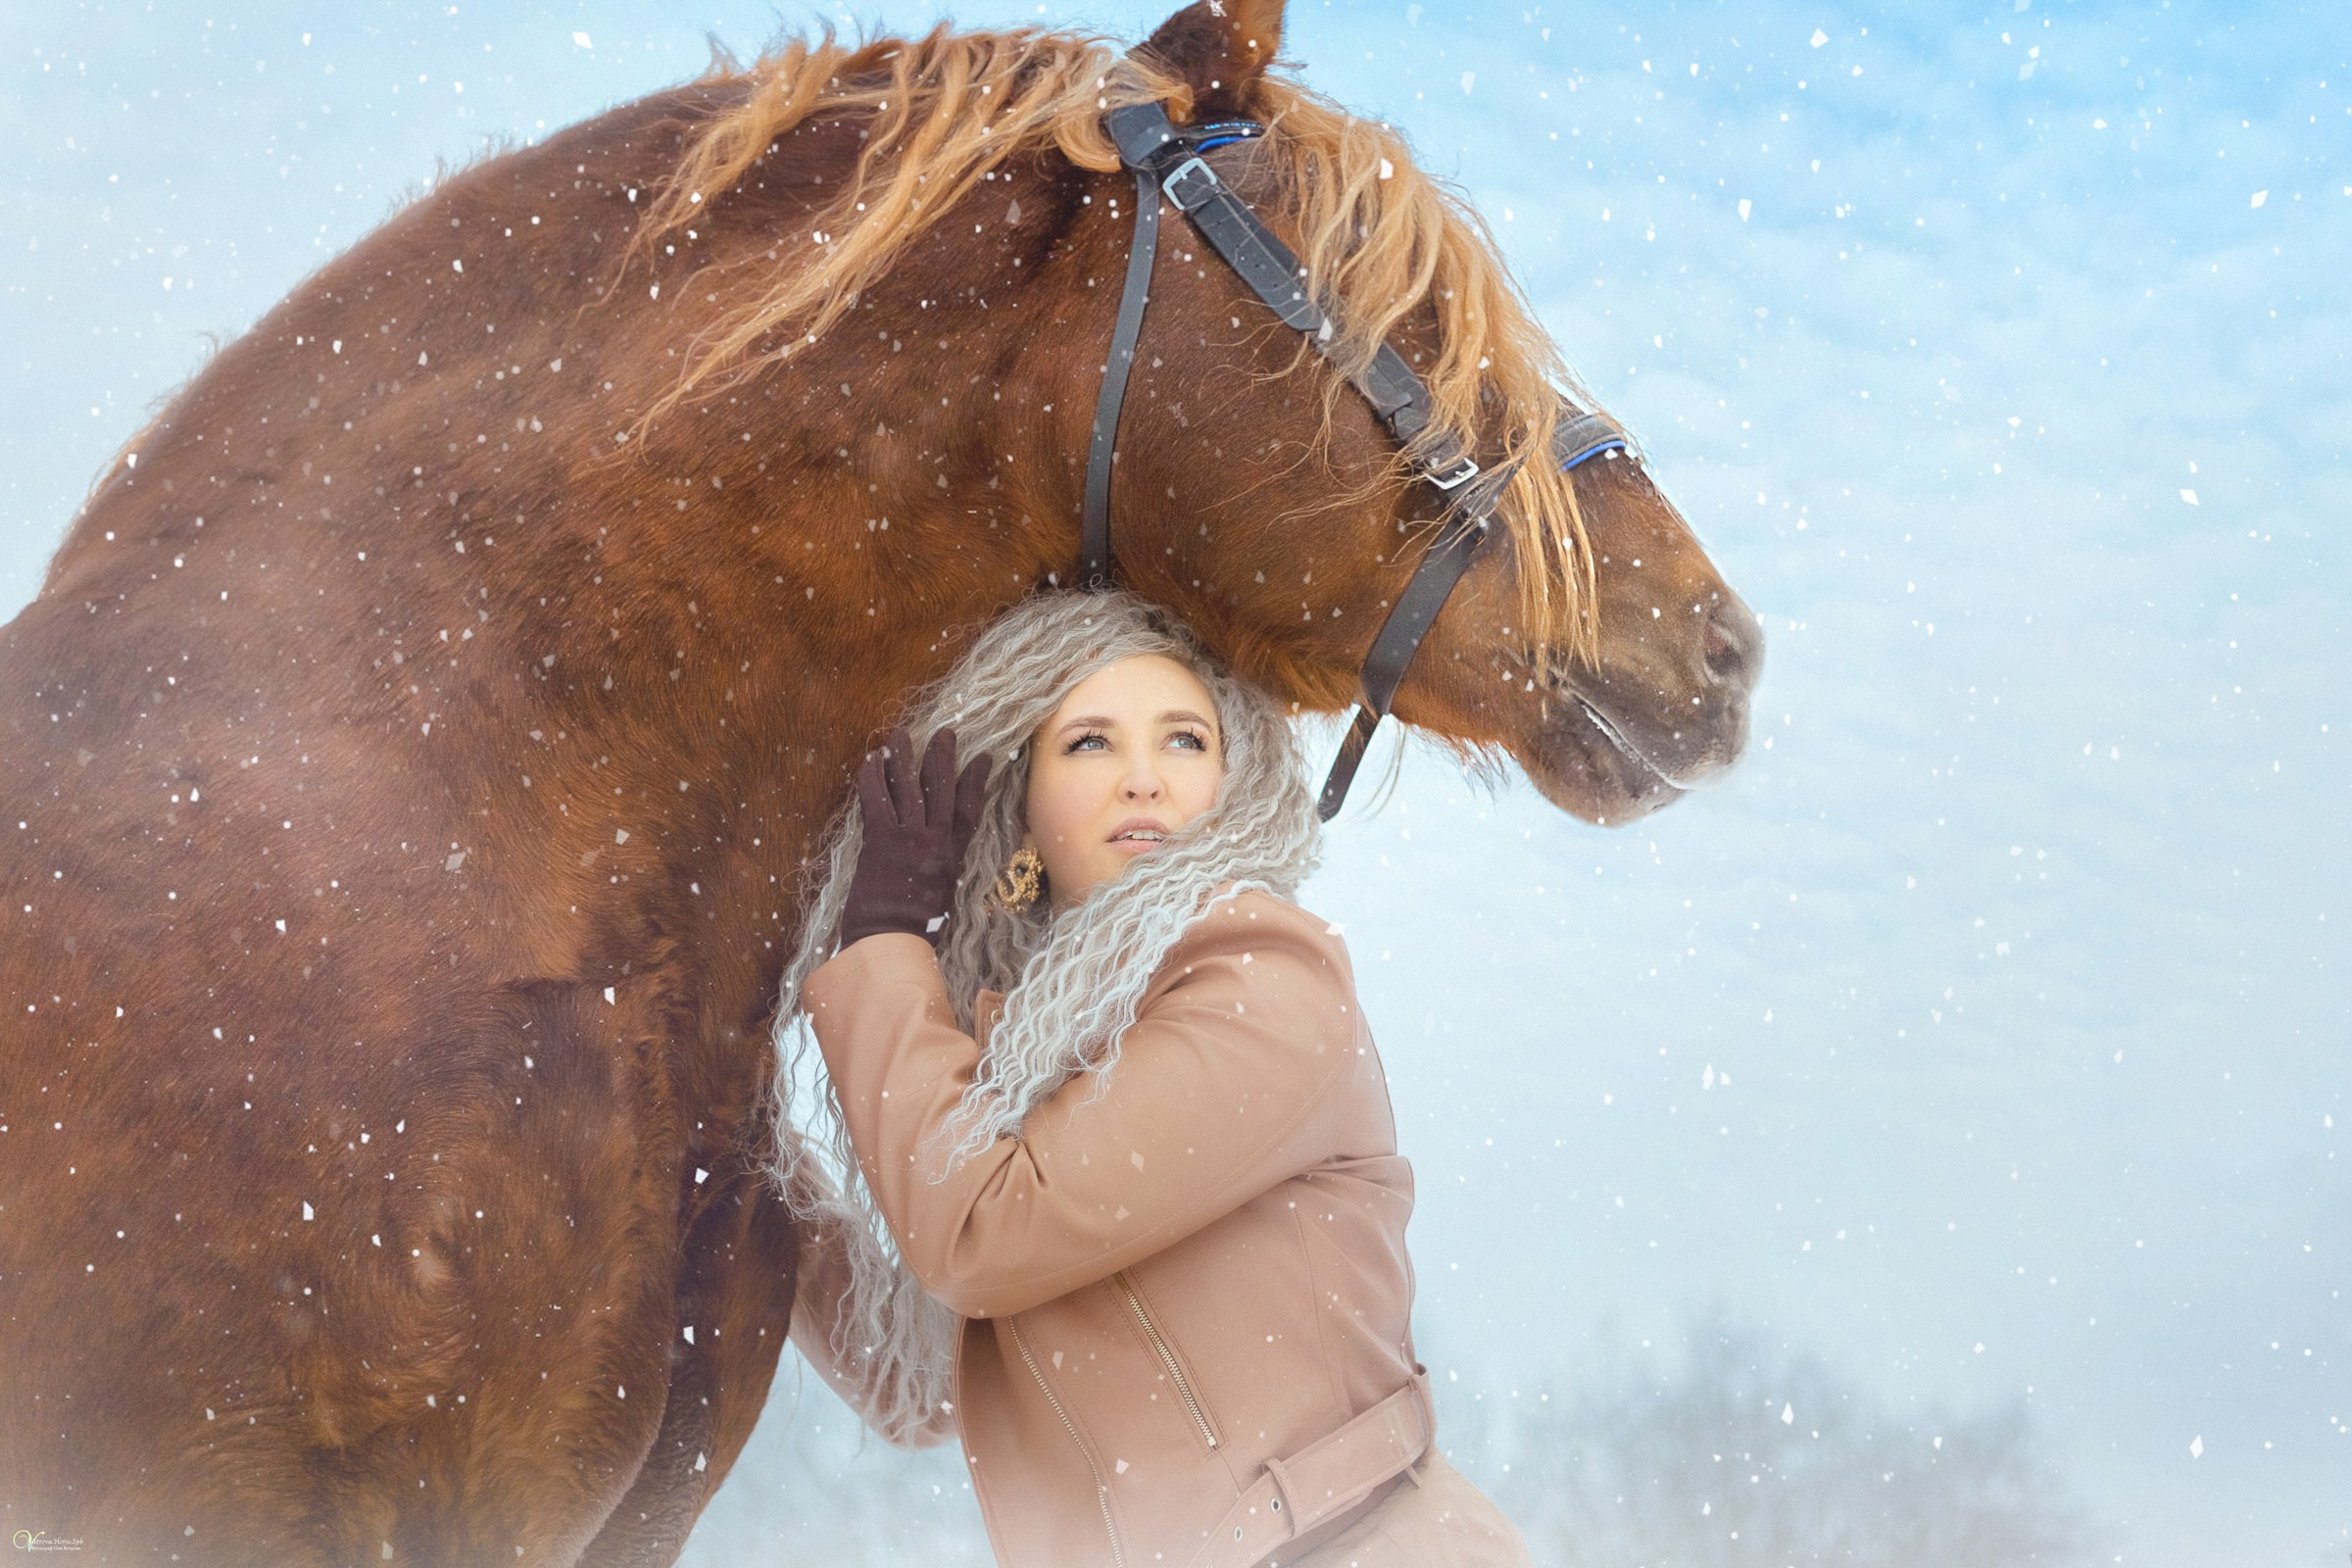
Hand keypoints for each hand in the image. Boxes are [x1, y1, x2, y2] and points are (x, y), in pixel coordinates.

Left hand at [839, 725, 991, 950]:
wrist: (891, 942)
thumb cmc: (915, 929)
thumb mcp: (942, 896)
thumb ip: (941, 870)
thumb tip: (937, 860)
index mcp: (953, 856)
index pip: (970, 809)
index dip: (977, 781)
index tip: (984, 758)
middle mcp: (935, 842)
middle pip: (941, 788)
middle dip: (942, 757)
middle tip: (945, 733)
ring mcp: (909, 839)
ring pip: (908, 787)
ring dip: (903, 757)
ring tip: (901, 734)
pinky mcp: (880, 841)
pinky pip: (876, 799)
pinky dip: (872, 777)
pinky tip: (870, 759)